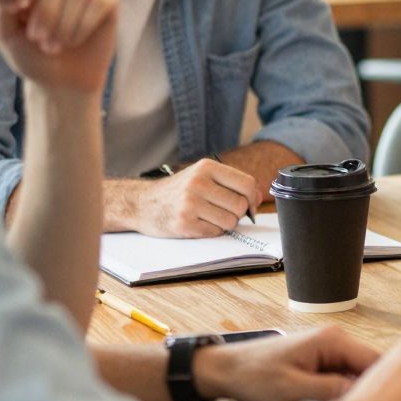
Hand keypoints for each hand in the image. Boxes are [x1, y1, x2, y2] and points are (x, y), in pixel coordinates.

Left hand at [0, 0, 118, 98]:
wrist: (58, 80)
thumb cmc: (28, 53)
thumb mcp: (3, 31)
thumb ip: (0, 5)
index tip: (24, 3)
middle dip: (48, 8)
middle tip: (38, 37)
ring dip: (65, 22)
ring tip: (54, 44)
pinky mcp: (108, 0)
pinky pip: (101, 0)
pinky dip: (85, 24)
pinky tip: (75, 40)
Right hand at [110, 158, 262, 236]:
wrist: (141, 203)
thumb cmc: (178, 190)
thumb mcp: (201, 176)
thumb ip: (230, 182)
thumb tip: (258, 197)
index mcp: (206, 167)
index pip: (247, 183)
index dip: (253, 197)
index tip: (250, 205)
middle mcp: (198, 183)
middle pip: (240, 205)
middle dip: (237, 212)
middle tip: (222, 211)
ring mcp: (189, 204)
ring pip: (230, 221)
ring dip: (224, 223)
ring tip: (208, 217)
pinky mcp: (183, 223)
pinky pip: (215, 232)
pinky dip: (211, 231)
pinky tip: (198, 223)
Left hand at [193, 325, 378, 400]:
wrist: (223, 370)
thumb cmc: (252, 376)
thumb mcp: (292, 388)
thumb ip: (330, 390)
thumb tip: (362, 397)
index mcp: (331, 339)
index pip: (375, 361)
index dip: (385, 386)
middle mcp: (334, 338)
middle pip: (369, 366)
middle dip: (372, 391)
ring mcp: (327, 349)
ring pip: (356, 373)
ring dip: (358, 392)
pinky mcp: (319, 359)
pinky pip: (342, 375)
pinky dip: (345, 391)